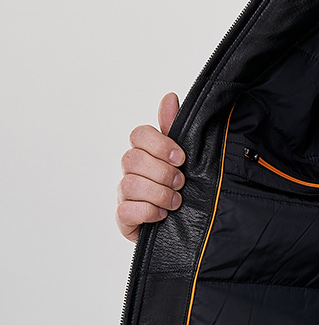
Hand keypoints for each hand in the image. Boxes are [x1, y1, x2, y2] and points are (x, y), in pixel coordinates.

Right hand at [116, 92, 184, 242]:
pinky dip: (148, 212)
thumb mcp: (184, 158)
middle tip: (181, 182)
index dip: (159, 144)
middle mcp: (131, 171)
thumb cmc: (182, 188)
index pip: (138, 134)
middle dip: (162, 172)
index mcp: (145, 152)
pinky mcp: (124, 219)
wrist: (188, 226)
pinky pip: (126, 211)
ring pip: (130, 184)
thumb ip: (175, 128)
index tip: (181, 157)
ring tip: (175, 201)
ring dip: (158, 193)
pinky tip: (162, 215)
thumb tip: (169, 97)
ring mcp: (125, 194)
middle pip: (132, 158)